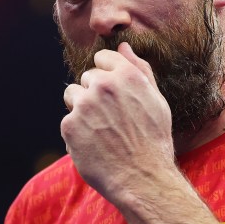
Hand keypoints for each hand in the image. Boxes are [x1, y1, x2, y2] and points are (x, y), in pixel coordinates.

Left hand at [61, 42, 175, 200]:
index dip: (108, 76)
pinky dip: (78, 132)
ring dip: (82, 109)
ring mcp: (84, 105)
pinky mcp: (69, 125)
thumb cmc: (154, 140)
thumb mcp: (156, 100)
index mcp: (126, 74)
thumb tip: (123, 45)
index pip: (102, 59)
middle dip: (96, 94)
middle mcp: (103, 85)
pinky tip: (95, 145)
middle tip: (113, 120)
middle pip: (87, 78)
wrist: (142, 178)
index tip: (115, 96)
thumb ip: (139, 69)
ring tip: (102, 131)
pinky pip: (68, 121)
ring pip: (73, 96)